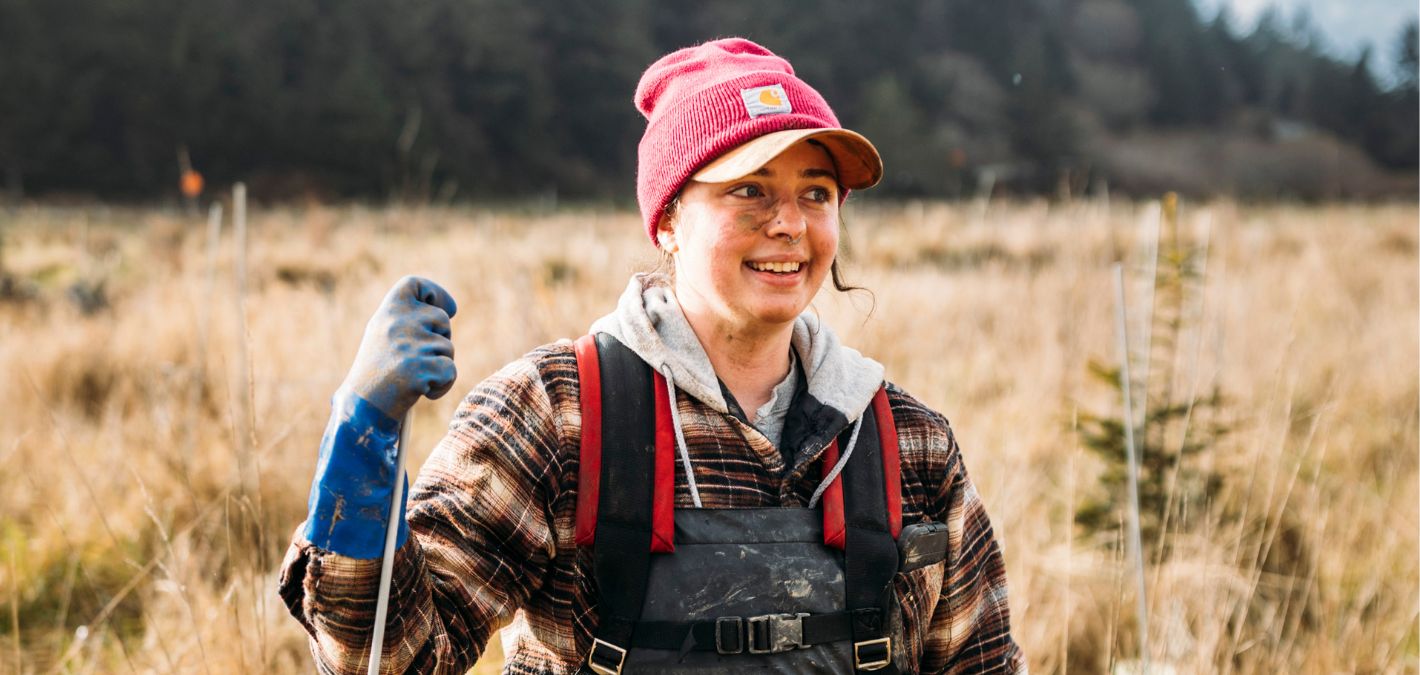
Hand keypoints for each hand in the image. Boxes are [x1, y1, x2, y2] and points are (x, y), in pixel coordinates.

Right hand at [340, 276, 457, 419]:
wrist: (362, 408)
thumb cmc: (377, 373)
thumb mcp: (384, 335)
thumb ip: (408, 319)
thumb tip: (447, 312)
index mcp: (386, 311)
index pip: (414, 284)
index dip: (436, 293)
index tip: (449, 309)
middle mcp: (398, 323)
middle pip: (442, 319)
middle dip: (440, 338)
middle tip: (419, 358)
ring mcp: (409, 346)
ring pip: (448, 348)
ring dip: (438, 365)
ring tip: (414, 377)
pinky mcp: (420, 369)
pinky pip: (450, 371)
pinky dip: (442, 385)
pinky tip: (422, 391)